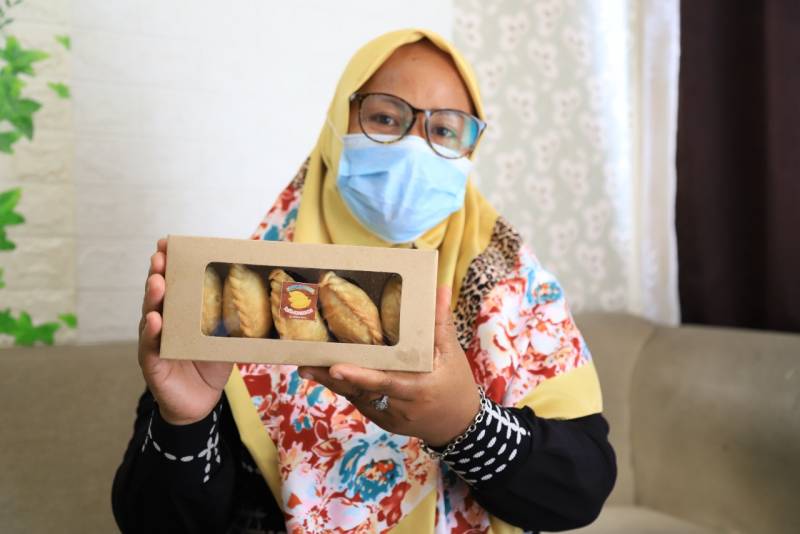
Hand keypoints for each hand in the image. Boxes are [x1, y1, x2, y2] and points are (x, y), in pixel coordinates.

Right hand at [138, 238, 232, 425]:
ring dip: (153, 297)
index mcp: (181, 311)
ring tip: (158, 282)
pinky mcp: (153, 363)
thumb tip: (263, 293)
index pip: (173, 282)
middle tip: (161, 256)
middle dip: (159, 273)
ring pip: (150, 315)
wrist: (200, 401)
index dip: (169, 263)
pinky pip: (150, 346)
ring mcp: (155, 341)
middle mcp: (164, 321)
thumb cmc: (210, 363)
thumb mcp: (226, 335)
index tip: (167, 243)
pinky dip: (152, 333)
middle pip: (158, 293)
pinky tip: (154, 321)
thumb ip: (235, 316)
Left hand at [299, 286, 480, 446]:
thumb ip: (440, 323)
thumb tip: (441, 288)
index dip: (360, 377)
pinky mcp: (381, 420)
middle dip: (331, 379)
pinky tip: (325, 374)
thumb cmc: (455, 383)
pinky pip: (361, 401)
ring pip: (356, 397)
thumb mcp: (451, 353)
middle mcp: (399, 406)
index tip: (336, 368)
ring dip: (331, 383)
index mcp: (417, 388)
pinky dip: (346, 387)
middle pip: (360, 391)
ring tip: (307, 367)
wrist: (458, 425)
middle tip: (304, 365)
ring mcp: (388, 417)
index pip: (385, 383)